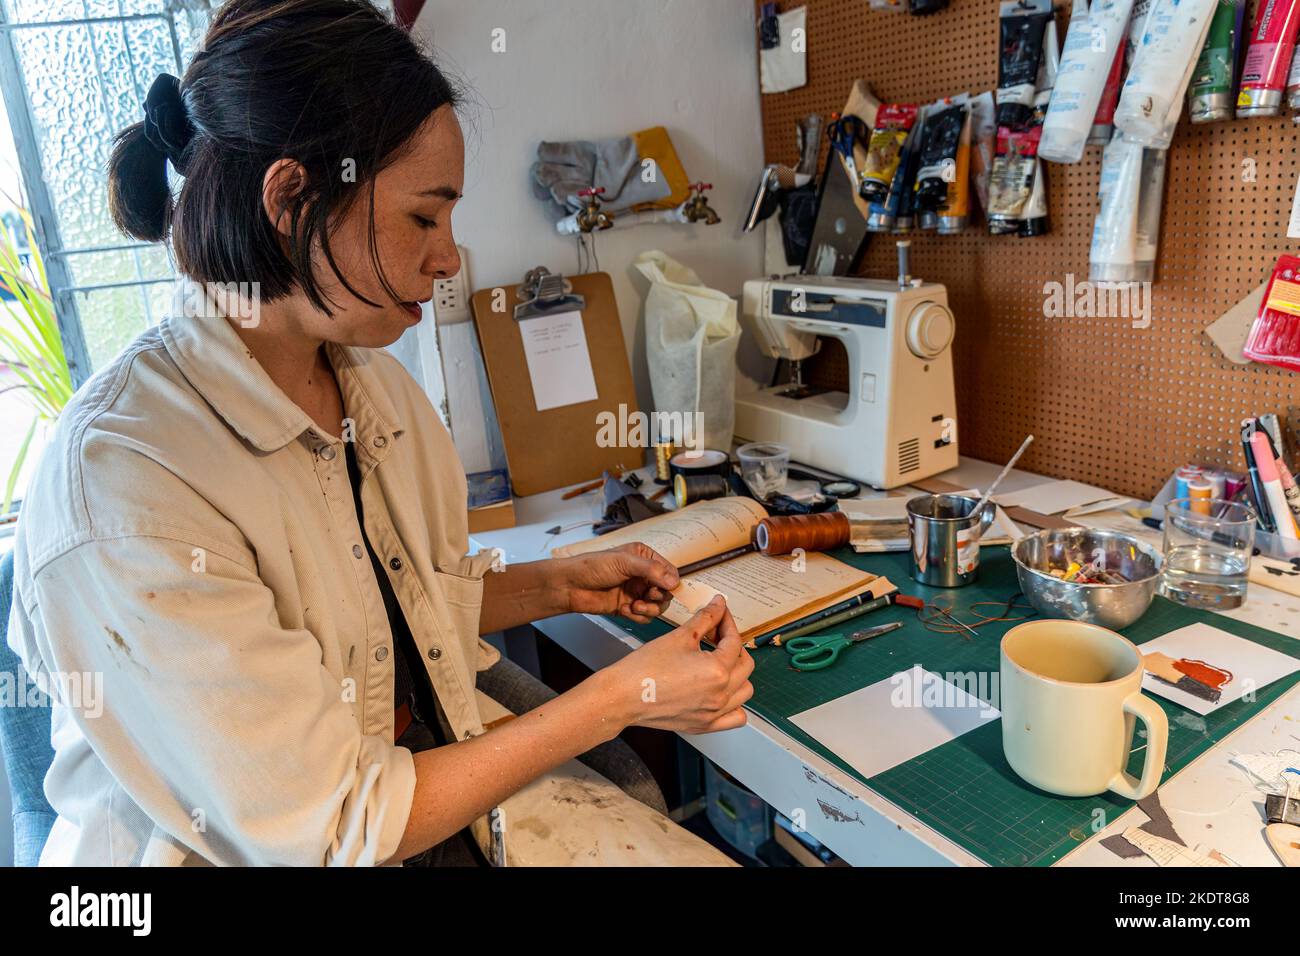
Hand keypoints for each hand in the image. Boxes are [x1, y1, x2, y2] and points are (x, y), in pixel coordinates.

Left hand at [557, 543, 679, 622]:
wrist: (570, 586)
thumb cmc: (592, 567)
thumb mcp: (624, 562)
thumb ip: (651, 570)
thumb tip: (673, 581)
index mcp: (644, 558)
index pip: (670, 572)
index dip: (669, 583)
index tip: (661, 588)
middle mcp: (642, 575)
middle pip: (666, 592)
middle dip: (658, 598)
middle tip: (646, 597)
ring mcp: (636, 592)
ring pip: (657, 607)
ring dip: (648, 609)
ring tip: (635, 606)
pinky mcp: (629, 608)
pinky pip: (644, 617)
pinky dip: (637, 617)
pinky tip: (623, 609)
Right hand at [604, 595, 753, 734]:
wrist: (623, 695)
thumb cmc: (646, 667)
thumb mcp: (679, 636)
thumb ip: (705, 618)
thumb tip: (718, 604)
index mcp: (717, 670)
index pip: (734, 641)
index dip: (728, 623)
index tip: (720, 614)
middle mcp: (720, 694)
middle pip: (745, 665)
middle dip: (734, 646)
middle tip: (717, 635)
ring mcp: (714, 713)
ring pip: (744, 691)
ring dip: (738, 674)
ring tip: (721, 663)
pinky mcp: (705, 725)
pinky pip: (735, 717)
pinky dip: (735, 704)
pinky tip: (722, 692)